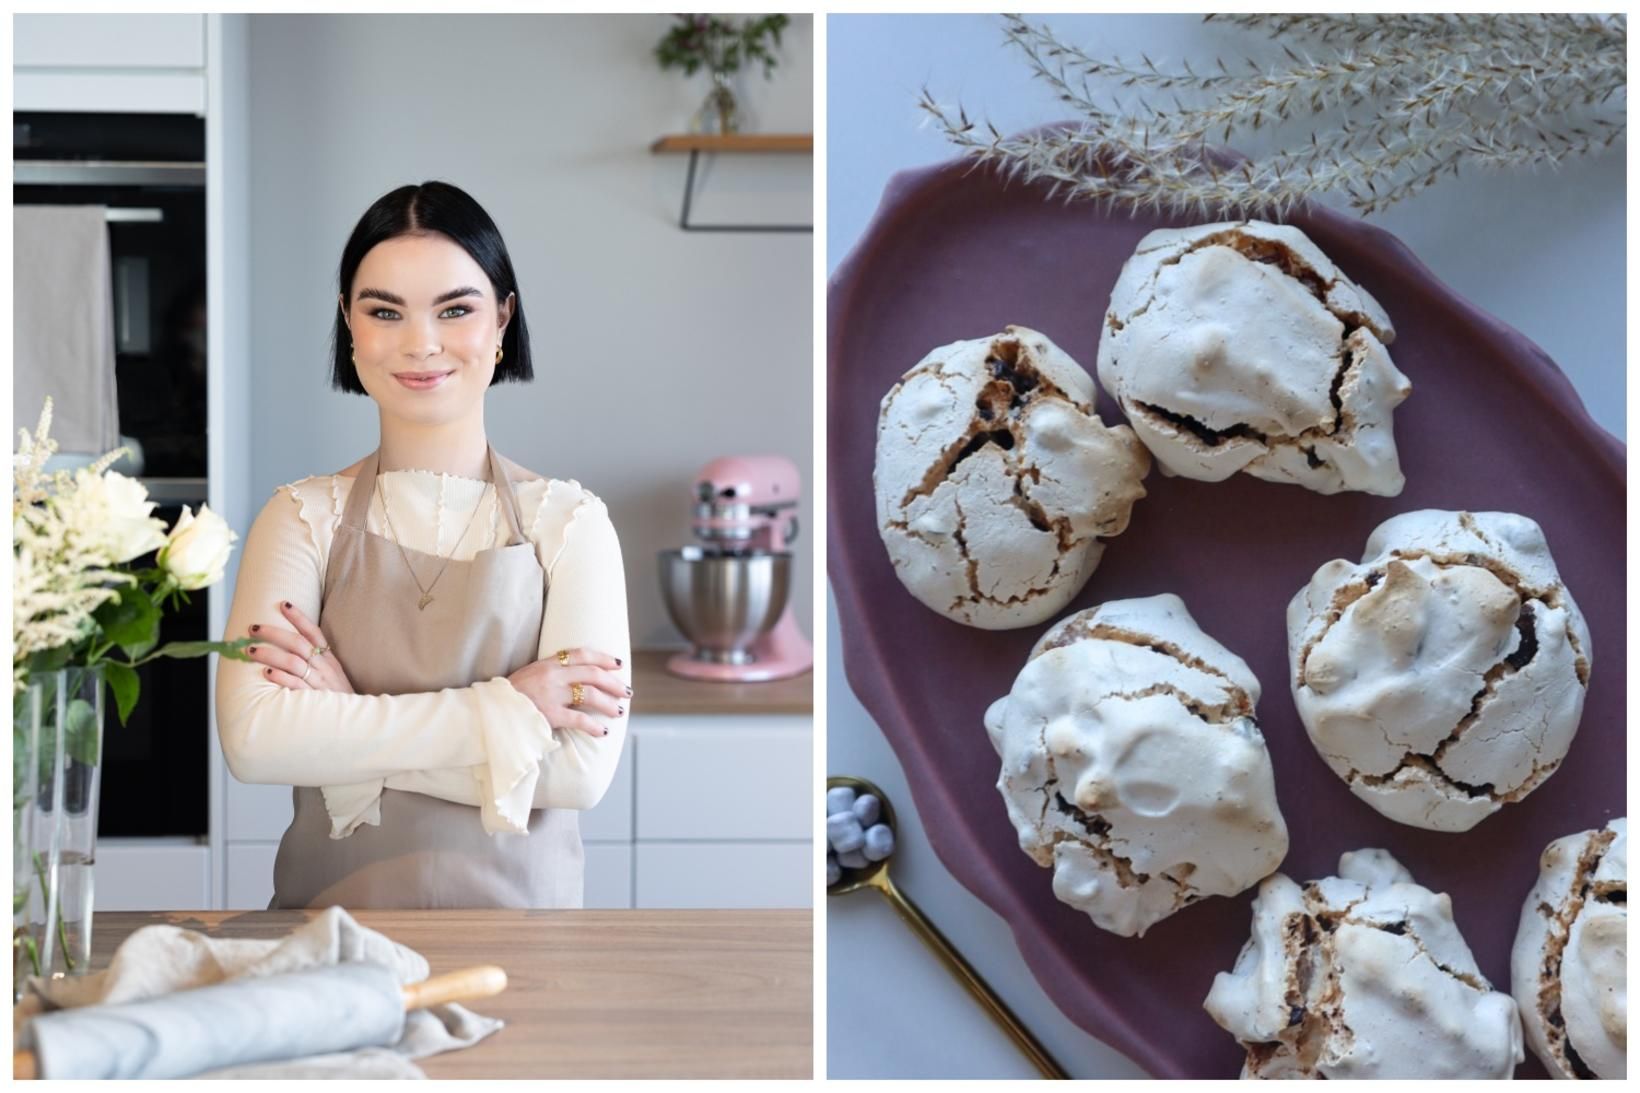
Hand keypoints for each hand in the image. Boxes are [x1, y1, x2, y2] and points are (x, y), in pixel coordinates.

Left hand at [246, 601, 355, 693]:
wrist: (353, 720)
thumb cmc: (338, 697)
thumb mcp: (333, 675)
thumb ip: (317, 662)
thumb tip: (292, 648)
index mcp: (329, 659)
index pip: (313, 633)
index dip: (299, 617)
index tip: (284, 604)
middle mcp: (324, 667)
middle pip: (297, 643)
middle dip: (273, 633)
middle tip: (253, 628)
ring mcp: (319, 681)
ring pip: (292, 661)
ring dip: (270, 654)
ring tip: (251, 651)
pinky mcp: (314, 698)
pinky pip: (295, 684)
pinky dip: (280, 677)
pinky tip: (266, 672)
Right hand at [507, 647, 627, 736]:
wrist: (490, 710)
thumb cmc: (510, 695)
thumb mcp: (529, 674)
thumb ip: (550, 673)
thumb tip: (573, 677)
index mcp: (548, 663)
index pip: (581, 654)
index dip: (603, 658)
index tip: (617, 664)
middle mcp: (552, 675)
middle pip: (592, 674)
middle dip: (614, 683)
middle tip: (627, 691)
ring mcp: (551, 694)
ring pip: (590, 695)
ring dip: (609, 704)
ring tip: (619, 711)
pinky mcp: (549, 714)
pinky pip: (579, 719)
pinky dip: (594, 726)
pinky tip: (603, 731)